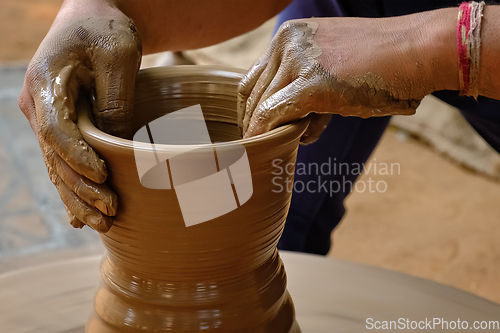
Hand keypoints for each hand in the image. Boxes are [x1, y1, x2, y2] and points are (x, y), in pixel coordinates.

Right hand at [18, 1, 140, 231]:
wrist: (92, 17)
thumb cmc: (106, 29)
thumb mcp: (119, 55)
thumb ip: (115, 98)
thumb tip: (117, 142)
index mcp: (45, 85)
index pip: (57, 131)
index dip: (78, 158)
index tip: (103, 177)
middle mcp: (38, 106)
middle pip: (56, 158)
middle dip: (81, 189)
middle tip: (110, 212)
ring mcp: (46, 118)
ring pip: (58, 167)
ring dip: (78, 197)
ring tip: (102, 223)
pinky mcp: (59, 126)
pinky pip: (63, 163)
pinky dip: (72, 188)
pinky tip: (80, 216)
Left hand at [238, 15, 452, 142]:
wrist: (419, 51)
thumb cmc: (382, 62)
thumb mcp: (332, 64)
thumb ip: (305, 84)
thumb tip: (292, 122)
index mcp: (290, 35)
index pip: (254, 78)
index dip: (250, 109)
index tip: (255, 130)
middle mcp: (287, 42)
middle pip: (252, 94)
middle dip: (254, 124)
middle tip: (259, 147)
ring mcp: (297, 60)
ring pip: (260, 106)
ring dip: (265, 133)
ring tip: (278, 149)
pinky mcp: (311, 84)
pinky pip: (272, 115)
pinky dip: (263, 135)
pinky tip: (264, 150)